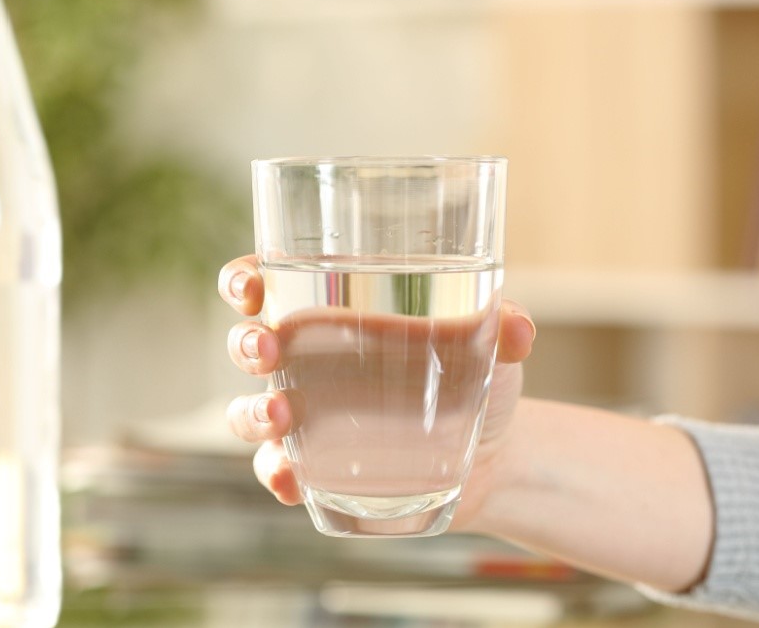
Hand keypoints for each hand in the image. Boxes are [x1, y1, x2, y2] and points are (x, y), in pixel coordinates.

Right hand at [217, 254, 536, 523]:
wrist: (495, 454)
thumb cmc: (476, 375)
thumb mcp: (488, 344)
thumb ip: (500, 325)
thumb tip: (516, 326)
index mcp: (330, 314)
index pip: (265, 286)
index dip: (242, 282)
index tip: (251, 287)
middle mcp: (306, 363)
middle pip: (247, 344)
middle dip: (244, 344)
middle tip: (265, 349)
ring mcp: (307, 419)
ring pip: (248, 413)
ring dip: (252, 414)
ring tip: (281, 415)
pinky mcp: (320, 469)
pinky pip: (278, 471)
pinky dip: (277, 474)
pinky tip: (292, 478)